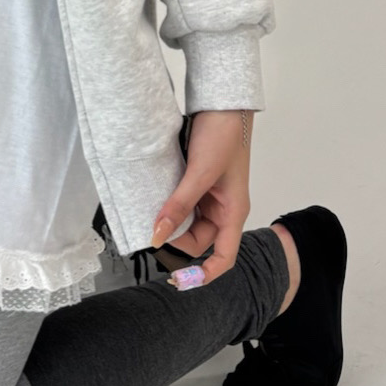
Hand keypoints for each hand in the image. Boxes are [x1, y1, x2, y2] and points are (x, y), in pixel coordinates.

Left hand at [149, 109, 251, 286]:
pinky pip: (182, 203)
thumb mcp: (199, 174)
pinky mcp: (197, 182)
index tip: (180, 282)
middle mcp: (223, 207)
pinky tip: (155, 201)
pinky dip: (169, 206)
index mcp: (233, 212)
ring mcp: (210, 195)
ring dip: (171, 222)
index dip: (205, 274)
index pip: (224, 257)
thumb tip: (157, 236)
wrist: (221, 103)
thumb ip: (179, 206)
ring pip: (188, 221)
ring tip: (151, 217)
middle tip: (151, 235)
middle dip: (176, 242)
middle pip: (199, 241)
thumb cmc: (223, 136)